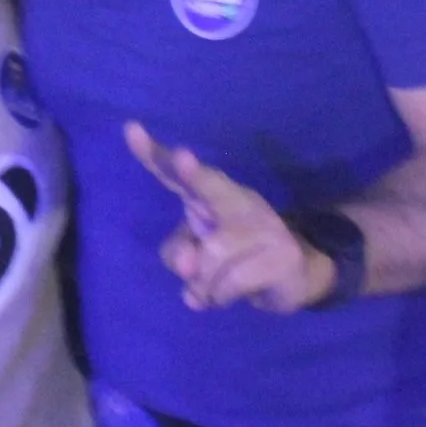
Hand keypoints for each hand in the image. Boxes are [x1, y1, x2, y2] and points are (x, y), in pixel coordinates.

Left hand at [125, 122, 331, 313]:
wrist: (295, 276)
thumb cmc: (234, 258)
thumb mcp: (196, 255)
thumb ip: (178, 254)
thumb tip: (188, 268)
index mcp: (209, 194)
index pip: (177, 174)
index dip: (155, 155)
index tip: (130, 130)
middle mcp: (236, 200)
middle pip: (212, 185)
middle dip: (195, 173)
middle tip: (183, 158)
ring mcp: (264, 224)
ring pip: (213, 256)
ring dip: (204, 285)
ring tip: (212, 291)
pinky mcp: (283, 253)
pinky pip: (234, 280)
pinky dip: (222, 296)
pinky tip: (228, 295)